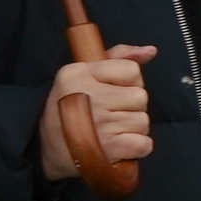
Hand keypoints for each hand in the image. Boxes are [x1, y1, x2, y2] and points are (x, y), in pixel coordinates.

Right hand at [39, 45, 157, 180]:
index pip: (132, 70)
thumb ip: (118, 57)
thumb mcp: (84, 74)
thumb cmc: (71, 108)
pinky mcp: (109, 147)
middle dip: (131, 107)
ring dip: (132, 128)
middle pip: (140, 96)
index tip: (113, 91)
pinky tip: (118, 145)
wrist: (50, 150)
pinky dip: (136, 147)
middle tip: (110, 114)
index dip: (129, 82)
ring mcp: (99, 123)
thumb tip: (150, 51)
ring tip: (110, 130)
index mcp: (79, 74)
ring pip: (143, 121)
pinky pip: (144, 143)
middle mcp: (88, 96)